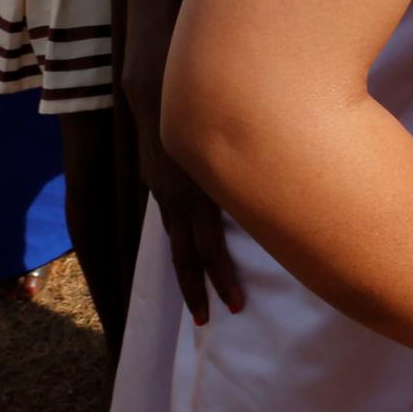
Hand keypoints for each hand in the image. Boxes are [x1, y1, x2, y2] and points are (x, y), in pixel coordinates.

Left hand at [128, 59, 245, 325]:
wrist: (157, 94)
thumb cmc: (165, 119)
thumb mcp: (166, 158)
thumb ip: (178, 180)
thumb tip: (194, 193)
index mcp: (167, 200)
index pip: (180, 249)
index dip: (189, 277)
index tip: (202, 302)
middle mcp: (177, 204)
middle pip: (188, 257)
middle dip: (199, 289)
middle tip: (211, 317)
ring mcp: (194, 195)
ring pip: (207, 247)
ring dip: (219, 277)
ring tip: (234, 303)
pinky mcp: (209, 182)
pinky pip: (223, 220)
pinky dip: (231, 243)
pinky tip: (254, 254)